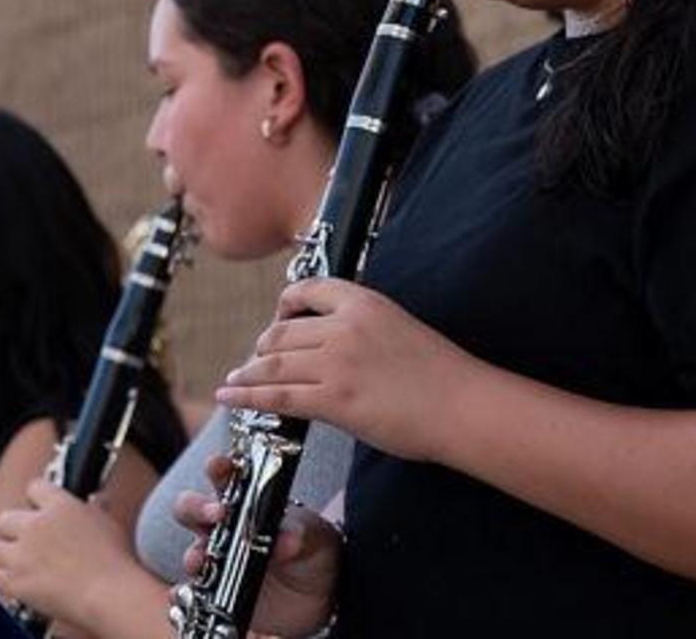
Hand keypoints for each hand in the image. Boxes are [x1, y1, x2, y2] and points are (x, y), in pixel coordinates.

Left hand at [0, 480, 156, 627]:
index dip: (35, 499)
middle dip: (11, 531)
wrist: (109, 594)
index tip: (37, 510)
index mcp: (60, 506)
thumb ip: (95, 511)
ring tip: (8, 565)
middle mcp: (35, 526)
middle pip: (5, 519)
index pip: (35, 488)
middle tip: (21, 542)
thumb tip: (99, 503)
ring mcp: (22, 554)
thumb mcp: (108, 526)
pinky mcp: (14, 581)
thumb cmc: (116, 563)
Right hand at [172, 454, 339, 636]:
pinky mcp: (216, 593)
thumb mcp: (317, 540)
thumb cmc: (315, 554)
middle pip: (191, 509)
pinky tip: (187, 597)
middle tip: (216, 514)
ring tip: (201, 561)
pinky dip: (184, 595)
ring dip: (192, 555)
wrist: (320, 600)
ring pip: (190, 552)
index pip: (226, 477)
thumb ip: (301, 536)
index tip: (219, 466)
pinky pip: (191, 593)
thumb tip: (286, 540)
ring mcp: (218, 561)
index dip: (217, 468)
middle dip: (195, 507)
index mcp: (248, 502)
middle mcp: (225, 528)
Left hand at [215, 277, 480, 460]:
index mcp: (364, 303)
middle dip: (262, 347)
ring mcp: (336, 364)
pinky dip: (247, 397)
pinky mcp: (333, 400)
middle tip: (253, 362)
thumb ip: (362, 329)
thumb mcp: (399, 329)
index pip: (308, 289)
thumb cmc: (442, 375)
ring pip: (272, 364)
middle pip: (282, 331)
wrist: (463, 406)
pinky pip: (276, 396)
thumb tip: (330, 345)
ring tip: (233, 382)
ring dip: (246, 374)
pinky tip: (231, 398)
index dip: (284, 304)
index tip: (278, 316)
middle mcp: (344, 327)